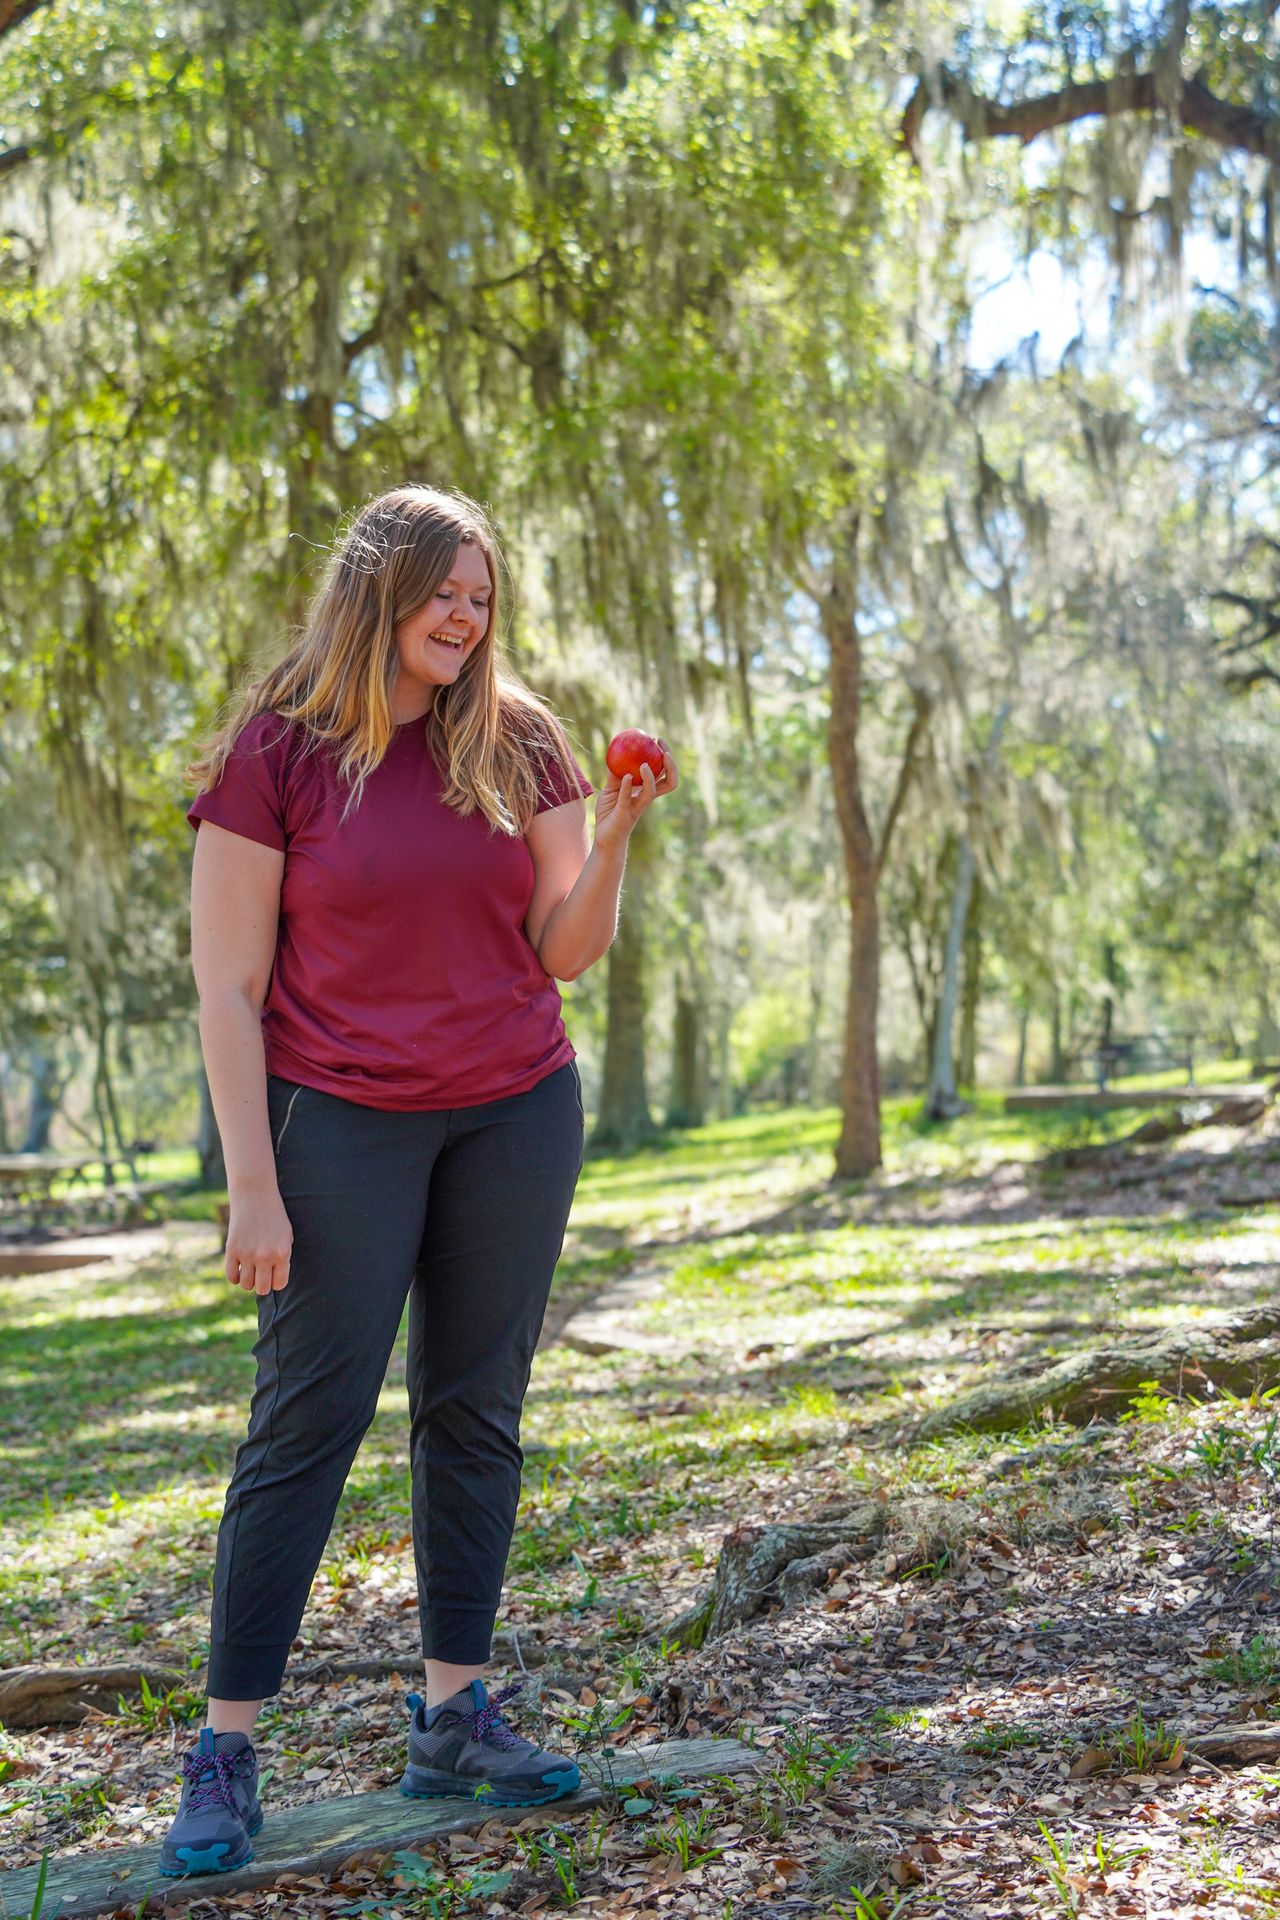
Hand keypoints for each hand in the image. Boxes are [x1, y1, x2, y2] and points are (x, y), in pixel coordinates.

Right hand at [225, 1188, 293, 1293]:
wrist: (255, 1196)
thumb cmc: (274, 1216)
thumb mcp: (286, 1236)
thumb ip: (282, 1258)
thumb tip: (274, 1280)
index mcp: (282, 1253)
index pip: (279, 1284)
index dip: (276, 1282)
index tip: (273, 1274)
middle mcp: (265, 1256)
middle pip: (262, 1289)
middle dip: (262, 1284)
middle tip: (262, 1274)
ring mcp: (247, 1254)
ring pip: (246, 1285)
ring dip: (248, 1280)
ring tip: (250, 1270)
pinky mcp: (232, 1250)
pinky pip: (231, 1276)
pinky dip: (235, 1277)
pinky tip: (239, 1268)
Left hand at [593, 739, 678, 855]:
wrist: (605, 838)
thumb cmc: (609, 813)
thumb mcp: (610, 789)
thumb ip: (614, 773)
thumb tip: (613, 752)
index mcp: (647, 791)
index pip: (664, 772)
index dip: (665, 756)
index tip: (657, 739)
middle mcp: (647, 799)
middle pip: (669, 782)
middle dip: (670, 764)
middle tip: (662, 748)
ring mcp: (638, 807)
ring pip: (652, 792)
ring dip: (650, 777)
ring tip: (645, 763)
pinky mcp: (626, 814)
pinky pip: (628, 799)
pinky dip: (627, 787)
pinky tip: (626, 776)